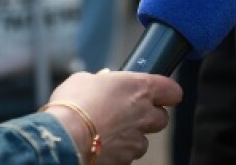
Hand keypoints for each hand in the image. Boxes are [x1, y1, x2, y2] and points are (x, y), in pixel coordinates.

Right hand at [43, 69, 181, 164]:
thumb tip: (102, 81)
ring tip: (108, 133)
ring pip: (143, 141)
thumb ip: (100, 80)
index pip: (172, 91)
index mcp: (140, 89)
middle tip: (129, 114)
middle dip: (149, 118)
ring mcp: (136, 141)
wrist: (63, 137)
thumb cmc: (73, 103)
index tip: (157, 94)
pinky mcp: (126, 161)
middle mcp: (144, 115)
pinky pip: (127, 157)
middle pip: (162, 118)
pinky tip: (101, 146)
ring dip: (131, 138)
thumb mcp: (84, 80)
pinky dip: (117, 153)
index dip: (166, 93)